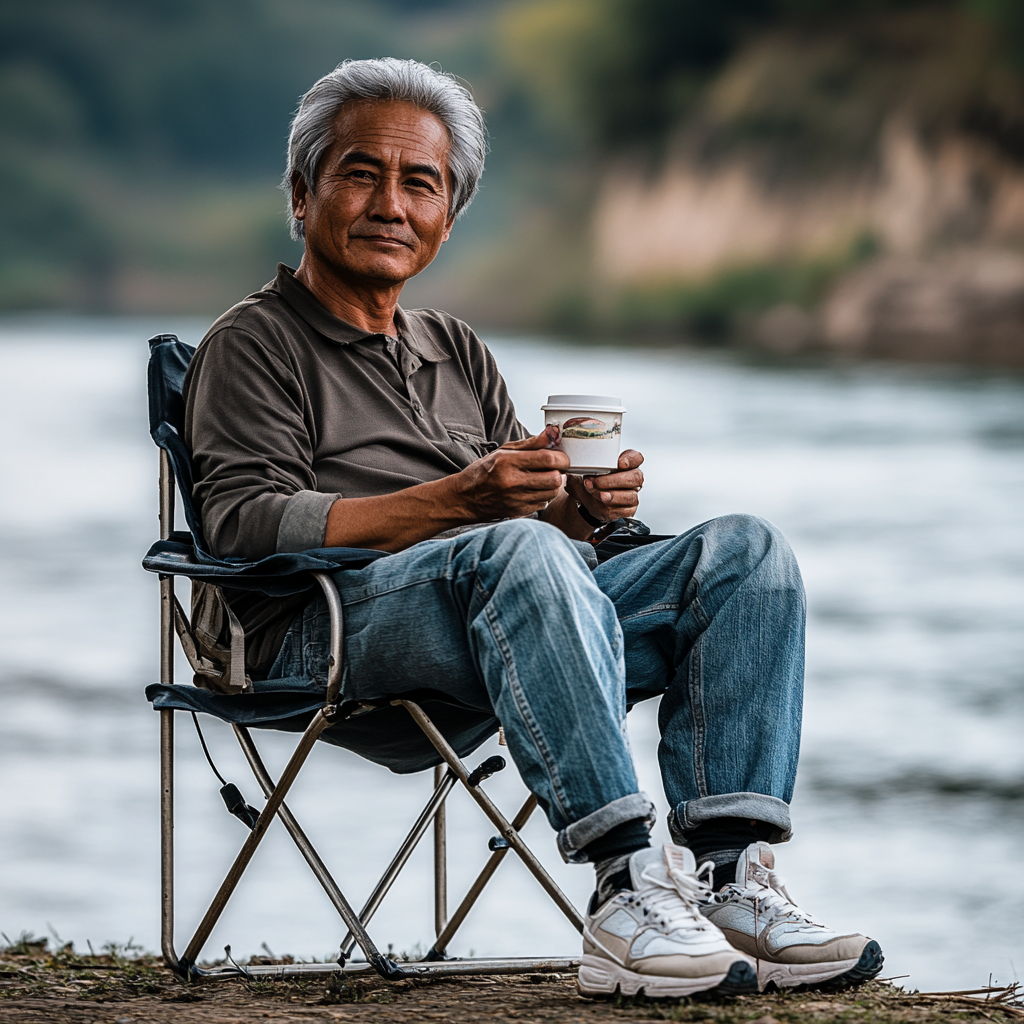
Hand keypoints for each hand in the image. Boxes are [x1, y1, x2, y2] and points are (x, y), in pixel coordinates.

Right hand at [450, 430, 569, 520]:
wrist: (465, 498)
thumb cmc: (484, 472)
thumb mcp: (503, 451)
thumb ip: (531, 444)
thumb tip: (552, 434)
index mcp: (509, 462)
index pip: (547, 459)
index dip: (561, 458)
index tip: (561, 457)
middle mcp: (513, 482)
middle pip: (554, 478)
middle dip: (558, 472)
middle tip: (552, 468)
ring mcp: (516, 499)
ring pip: (552, 493)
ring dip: (551, 485)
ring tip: (540, 479)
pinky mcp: (519, 512)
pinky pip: (543, 503)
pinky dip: (542, 496)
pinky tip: (531, 490)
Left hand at [567, 449, 643, 522]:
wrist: (585, 499)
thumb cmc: (588, 480)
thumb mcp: (583, 469)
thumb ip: (582, 463)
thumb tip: (573, 460)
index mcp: (626, 464)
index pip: (636, 457)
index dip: (630, 460)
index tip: (619, 463)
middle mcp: (633, 478)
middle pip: (634, 477)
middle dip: (613, 480)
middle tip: (595, 482)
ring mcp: (632, 494)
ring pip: (630, 495)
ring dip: (611, 495)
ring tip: (596, 494)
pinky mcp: (629, 509)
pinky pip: (625, 510)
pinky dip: (611, 507)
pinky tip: (601, 503)